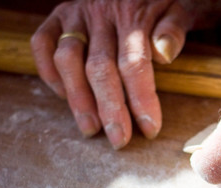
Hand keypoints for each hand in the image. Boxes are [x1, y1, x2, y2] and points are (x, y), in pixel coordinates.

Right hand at [31, 0, 191, 148]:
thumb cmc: (160, 2)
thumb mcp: (179, 9)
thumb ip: (174, 30)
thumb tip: (164, 55)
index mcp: (133, 14)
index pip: (135, 63)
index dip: (141, 99)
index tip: (149, 129)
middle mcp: (100, 13)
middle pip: (100, 68)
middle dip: (110, 109)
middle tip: (119, 140)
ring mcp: (75, 15)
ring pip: (68, 60)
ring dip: (78, 98)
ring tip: (91, 129)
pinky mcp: (57, 16)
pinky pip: (42, 44)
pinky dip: (48, 73)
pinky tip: (64, 97)